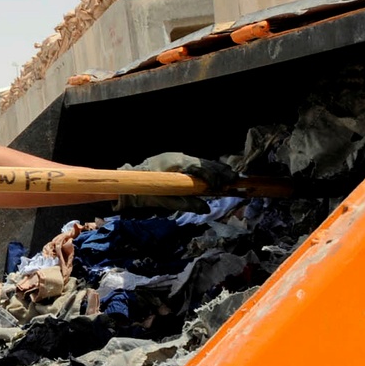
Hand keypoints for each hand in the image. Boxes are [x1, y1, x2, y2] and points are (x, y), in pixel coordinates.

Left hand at [115, 152, 236, 213]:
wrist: (130, 181)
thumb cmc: (145, 192)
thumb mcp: (164, 201)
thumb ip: (186, 204)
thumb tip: (206, 208)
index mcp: (175, 164)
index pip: (198, 167)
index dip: (211, 176)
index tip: (221, 185)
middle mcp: (179, 157)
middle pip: (204, 163)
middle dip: (220, 171)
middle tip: (234, 180)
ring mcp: (179, 157)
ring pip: (202, 162)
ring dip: (216, 170)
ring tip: (230, 177)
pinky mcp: (179, 160)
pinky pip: (197, 164)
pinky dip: (208, 170)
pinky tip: (217, 175)